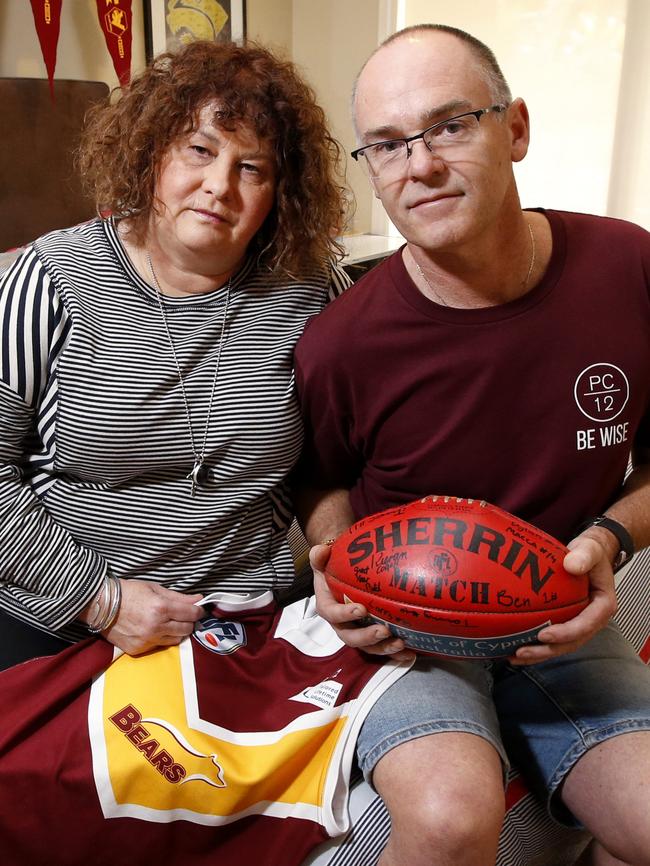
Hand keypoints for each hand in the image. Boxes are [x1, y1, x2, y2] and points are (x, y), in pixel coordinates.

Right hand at [102, 579, 204, 654]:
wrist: (101, 604)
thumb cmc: (129, 592)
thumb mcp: (155, 588)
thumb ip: (179, 597)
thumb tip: (199, 599)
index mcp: (161, 608)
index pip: (191, 614)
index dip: (198, 611)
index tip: (199, 609)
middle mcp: (155, 627)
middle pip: (186, 629)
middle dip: (189, 622)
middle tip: (184, 615)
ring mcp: (146, 640)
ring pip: (175, 640)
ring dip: (176, 631)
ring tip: (168, 622)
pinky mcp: (138, 650)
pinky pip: (158, 646)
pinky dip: (160, 638)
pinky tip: (153, 629)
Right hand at [310, 544, 414, 661]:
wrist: (340, 575)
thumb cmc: (332, 568)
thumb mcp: (323, 560)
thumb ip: (319, 555)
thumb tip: (321, 551)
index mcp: (327, 606)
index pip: (332, 613)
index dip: (345, 614)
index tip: (361, 609)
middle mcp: (340, 624)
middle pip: (350, 637)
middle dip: (367, 637)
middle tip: (384, 631)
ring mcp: (356, 631)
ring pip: (367, 647)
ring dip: (383, 648)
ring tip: (399, 644)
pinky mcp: (370, 636)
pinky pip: (381, 647)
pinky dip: (395, 653)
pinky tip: (410, 653)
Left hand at [510, 528, 617, 664]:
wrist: (589, 554)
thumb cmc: (590, 553)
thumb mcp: (590, 549)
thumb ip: (584, 555)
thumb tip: (571, 564)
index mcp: (602, 606)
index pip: (586, 625)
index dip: (566, 633)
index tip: (544, 635)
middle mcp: (592, 620)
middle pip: (571, 642)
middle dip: (547, 650)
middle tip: (522, 651)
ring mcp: (579, 623)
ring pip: (561, 645)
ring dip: (538, 653)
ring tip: (514, 656)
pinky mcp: (566, 622)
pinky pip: (552, 638)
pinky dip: (534, 645)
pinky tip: (513, 647)